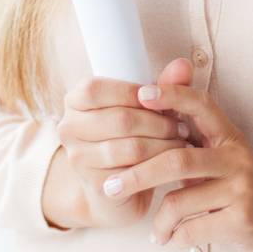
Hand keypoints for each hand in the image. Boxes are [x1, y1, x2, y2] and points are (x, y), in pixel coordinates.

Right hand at [53, 57, 194, 228]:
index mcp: (75, 101)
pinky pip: (133, 172)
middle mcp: (69, 128)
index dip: (132, 92)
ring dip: (164, 144)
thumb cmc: (133, 136)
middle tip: (181, 125)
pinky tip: (170, 162)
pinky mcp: (95, 185)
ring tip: (181, 141)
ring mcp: (78, 158)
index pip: (96, 89)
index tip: (162, 99)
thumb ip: (164, 84)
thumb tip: (183, 64)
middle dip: (158, 122)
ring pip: (131, 147)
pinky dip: (158, 165)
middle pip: (120, 119)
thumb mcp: (146, 106)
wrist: (123, 187)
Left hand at [106, 61, 252, 251]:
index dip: (172, 94)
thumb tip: (153, 110)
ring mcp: (242, 190)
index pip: (201, 104)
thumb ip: (192, 142)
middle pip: (177, 157)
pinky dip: (174, 238)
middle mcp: (237, 158)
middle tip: (111, 186)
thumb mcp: (221, 164)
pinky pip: (192, 229)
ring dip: (159, 220)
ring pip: (180, 200)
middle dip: (139, 173)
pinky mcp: (244, 221)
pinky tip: (171, 241)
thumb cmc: (244, 196)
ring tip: (155, 230)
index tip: (141, 94)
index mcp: (229, 138)